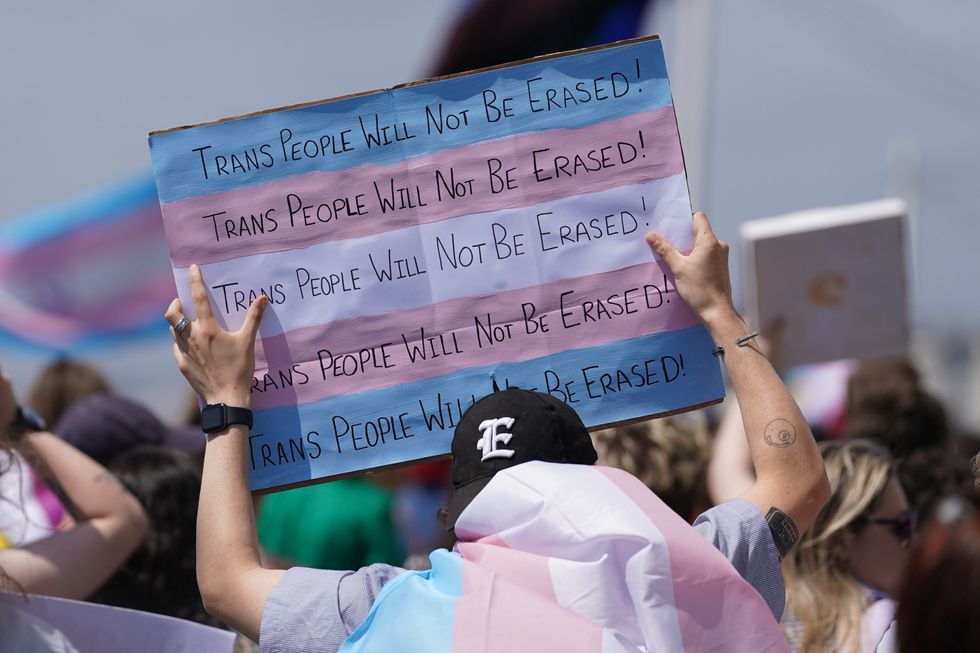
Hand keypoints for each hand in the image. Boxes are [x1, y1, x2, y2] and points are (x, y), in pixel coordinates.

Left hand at [164, 265, 266, 406]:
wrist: (226, 398)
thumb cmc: (239, 368)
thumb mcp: (248, 341)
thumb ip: (253, 318)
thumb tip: (262, 298)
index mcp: (208, 328)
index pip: (198, 298)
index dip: (195, 280)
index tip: (192, 268)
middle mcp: (192, 337)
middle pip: (172, 313)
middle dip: (175, 303)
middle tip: (183, 302)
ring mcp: (185, 351)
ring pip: (173, 330)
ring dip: (179, 322)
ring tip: (190, 322)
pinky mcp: (182, 364)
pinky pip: (177, 347)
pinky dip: (182, 341)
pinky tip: (193, 345)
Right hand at [646, 212, 735, 324]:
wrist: (717, 311)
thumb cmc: (700, 290)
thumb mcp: (678, 268)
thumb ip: (665, 250)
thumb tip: (650, 235)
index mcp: (710, 242)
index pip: (698, 218)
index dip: (684, 219)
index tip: (671, 226)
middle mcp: (718, 246)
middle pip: (698, 231)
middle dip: (682, 236)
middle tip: (666, 241)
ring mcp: (721, 256)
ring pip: (701, 244)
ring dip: (687, 248)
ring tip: (673, 256)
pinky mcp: (720, 266)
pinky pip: (705, 254)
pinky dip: (694, 257)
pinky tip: (684, 267)